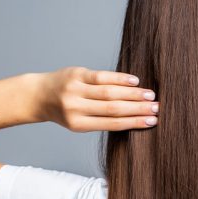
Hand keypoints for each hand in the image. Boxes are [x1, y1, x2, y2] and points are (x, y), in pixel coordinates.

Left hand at [35, 66, 158, 131]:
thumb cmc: (65, 111)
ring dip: (133, 94)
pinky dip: (120, 79)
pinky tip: (134, 82)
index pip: (111, 123)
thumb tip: (135, 116)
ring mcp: (75, 90)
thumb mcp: (79, 121)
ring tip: (150, 96)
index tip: (152, 122)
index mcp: (78, 124)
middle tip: (157, 109)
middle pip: (113, 108)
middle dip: (137, 109)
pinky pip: (101, 76)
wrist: (39, 95)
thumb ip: (102, 118)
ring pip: (109, 92)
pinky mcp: (76, 74)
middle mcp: (76, 108)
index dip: (133, 123)